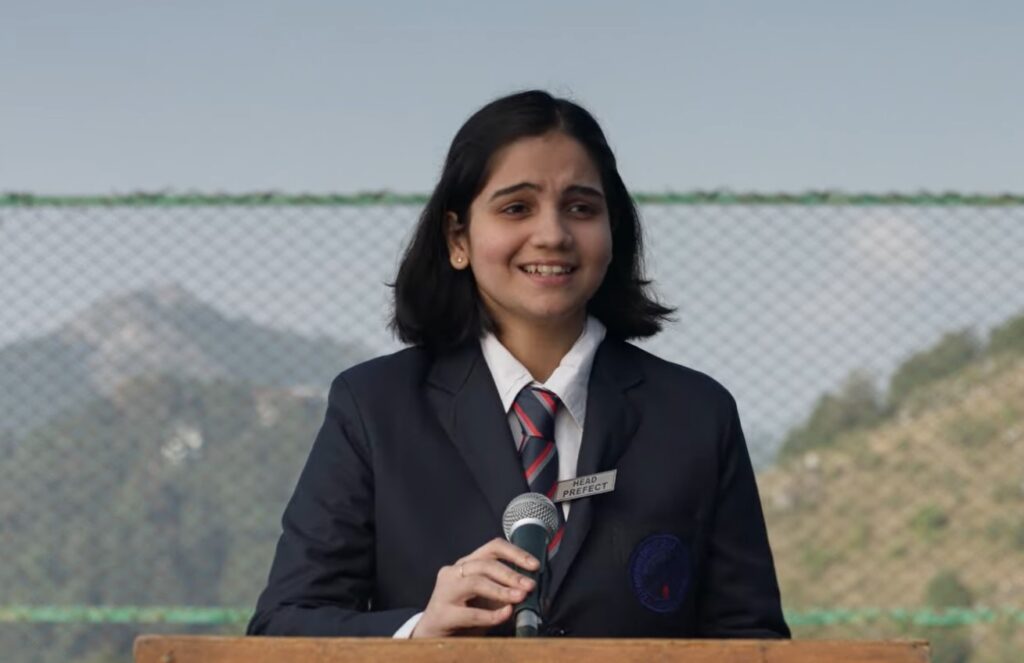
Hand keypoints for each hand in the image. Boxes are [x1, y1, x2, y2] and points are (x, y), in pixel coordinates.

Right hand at [411, 537, 538, 636]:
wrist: (431, 636)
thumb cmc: (462, 615)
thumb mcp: (485, 599)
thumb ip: (503, 592)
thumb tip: (531, 591)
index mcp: (466, 564)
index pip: (492, 548)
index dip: (515, 553)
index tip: (535, 565)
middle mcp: (454, 572)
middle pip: (485, 564)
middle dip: (511, 574)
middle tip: (530, 586)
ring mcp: (445, 591)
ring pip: (476, 582)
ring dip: (501, 590)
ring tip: (519, 598)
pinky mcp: (441, 613)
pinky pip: (470, 613)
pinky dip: (491, 614)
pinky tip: (505, 615)